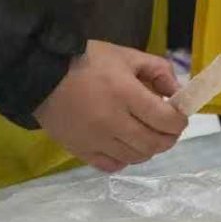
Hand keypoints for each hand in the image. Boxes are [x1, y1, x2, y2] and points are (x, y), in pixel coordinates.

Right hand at [34, 40, 186, 173]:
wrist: (41, 74)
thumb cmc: (87, 61)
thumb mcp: (127, 56)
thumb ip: (158, 70)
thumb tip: (176, 92)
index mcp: (126, 95)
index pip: (165, 120)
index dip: (179, 121)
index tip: (180, 116)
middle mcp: (113, 122)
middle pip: (154, 143)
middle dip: (169, 137)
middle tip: (168, 128)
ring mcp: (96, 140)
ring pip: (136, 157)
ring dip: (149, 149)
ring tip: (148, 135)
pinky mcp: (80, 151)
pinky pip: (111, 165)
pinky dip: (124, 159)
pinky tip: (125, 146)